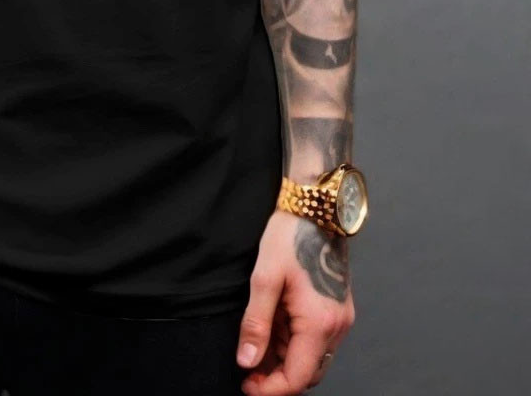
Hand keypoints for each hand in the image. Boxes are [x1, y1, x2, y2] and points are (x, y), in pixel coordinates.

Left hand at [236, 210, 355, 394]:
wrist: (315, 210)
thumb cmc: (290, 237)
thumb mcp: (264, 278)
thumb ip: (256, 324)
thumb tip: (246, 361)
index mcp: (320, 323)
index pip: (298, 377)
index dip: (271, 389)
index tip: (247, 385)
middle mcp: (337, 326)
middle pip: (308, 373)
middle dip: (277, 378)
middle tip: (248, 369)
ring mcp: (340, 318)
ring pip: (312, 358)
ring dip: (285, 360)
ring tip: (256, 345)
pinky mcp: (336, 308)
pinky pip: (316, 339)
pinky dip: (295, 343)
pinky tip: (273, 328)